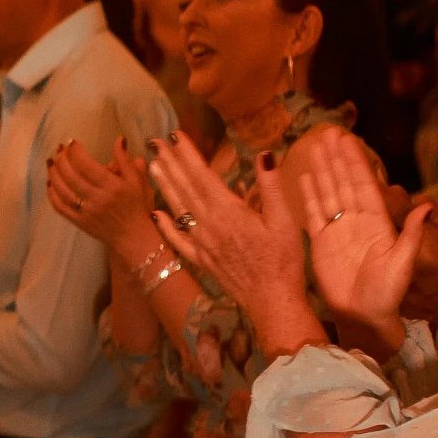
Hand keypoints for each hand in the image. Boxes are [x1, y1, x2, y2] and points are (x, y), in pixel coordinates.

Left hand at [47, 137, 156, 252]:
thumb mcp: (136, 181)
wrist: (132, 236)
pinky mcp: (78, 222)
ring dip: (53, 173)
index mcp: (112, 187)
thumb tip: (119, 139)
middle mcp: (97, 199)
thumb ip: (125, 160)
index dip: (76, 151)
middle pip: (71, 176)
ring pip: (62, 190)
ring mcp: (85, 212)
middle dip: (62, 159)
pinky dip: (52, 193)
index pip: (86, 165)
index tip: (72, 142)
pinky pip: (59, 206)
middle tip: (60, 149)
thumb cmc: (135, 205)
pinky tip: (51, 182)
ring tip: (52, 161)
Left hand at [145, 133, 322, 361]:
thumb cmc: (283, 261)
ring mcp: (201, 244)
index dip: (188, 154)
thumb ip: (272, 186)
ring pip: (178, 209)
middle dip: (170, 163)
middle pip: (185, 188)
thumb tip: (265, 154)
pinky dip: (165, 225)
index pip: (202, 175)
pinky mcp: (201, 260)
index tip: (175, 135)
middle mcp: (208, 225)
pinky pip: (177, 240)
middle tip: (155, 142)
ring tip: (152, 166)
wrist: (271, 302)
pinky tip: (156, 214)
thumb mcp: (284, 220)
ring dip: (164, 186)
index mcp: (228, 212)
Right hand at [295, 127, 429, 346]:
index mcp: (377, 222)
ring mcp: (337, 230)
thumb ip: (410, 235)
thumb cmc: (388, 294)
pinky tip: (305, 177)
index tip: (349, 140)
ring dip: (322, 170)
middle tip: (329, 133)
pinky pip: (314, 213)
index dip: (356, 162)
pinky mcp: (321, 242)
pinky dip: (309, 194)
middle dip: (337, 158)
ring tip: (314, 148)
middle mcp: (356, 221)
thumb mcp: (404, 263)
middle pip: (344, 182)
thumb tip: (426, 207)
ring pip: (329, 192)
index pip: (364, 185)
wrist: (364, 316)